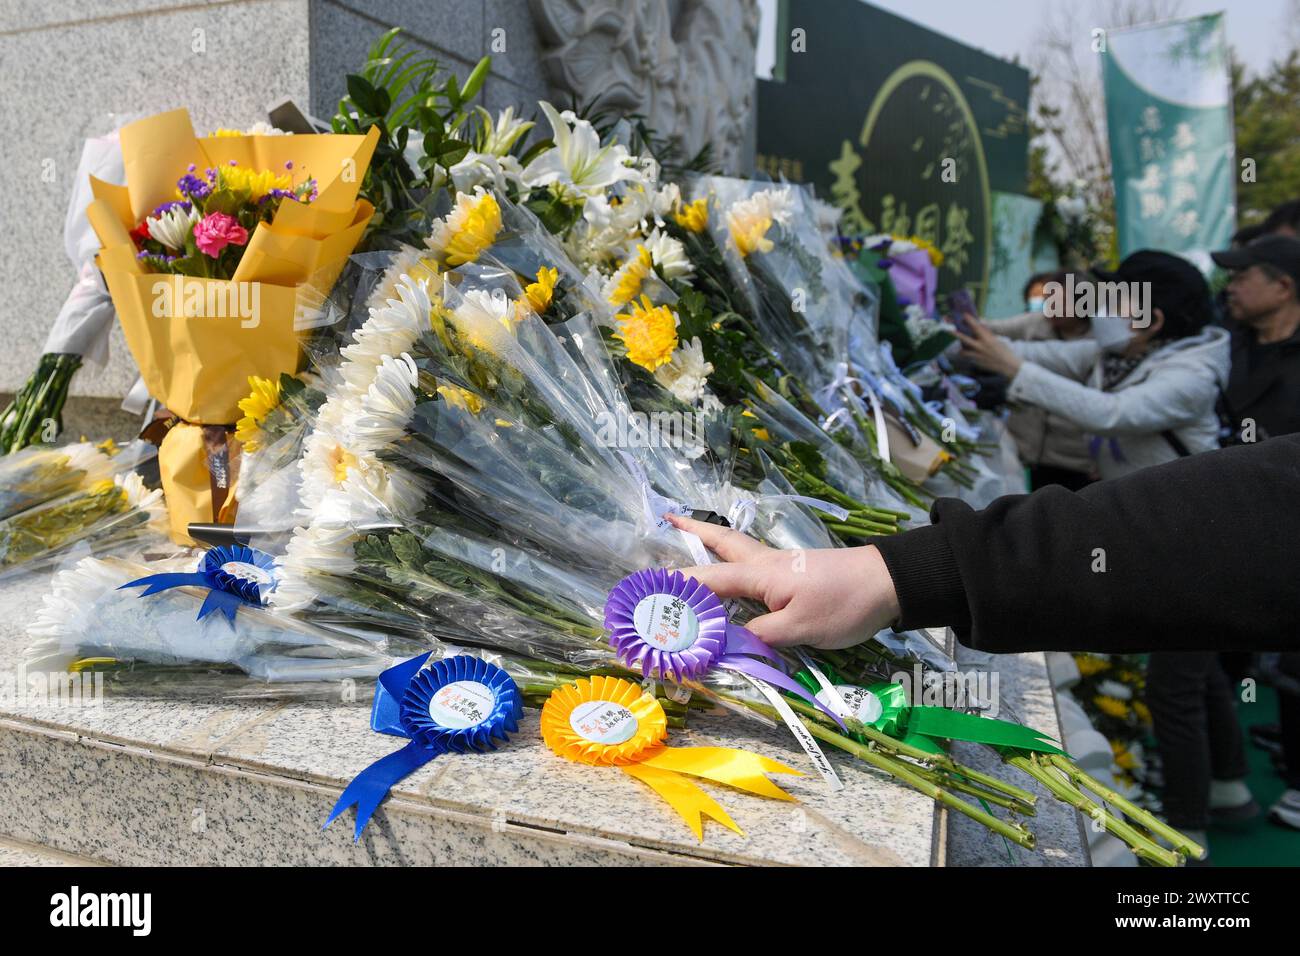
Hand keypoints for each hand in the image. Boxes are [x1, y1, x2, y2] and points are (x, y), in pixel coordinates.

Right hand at [665, 513, 900, 649]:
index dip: (677, 588)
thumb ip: (760, 635)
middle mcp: (765, 563)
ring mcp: (782, 564)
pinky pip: (754, 562)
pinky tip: (736, 571)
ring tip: (690, 538)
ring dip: (712, 541)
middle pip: (721, 542)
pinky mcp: (797, 572)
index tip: (648, 595)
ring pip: (738, 548)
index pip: (707, 579)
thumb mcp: (800, 629)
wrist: (890, 583)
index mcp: (760, 574)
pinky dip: (735, 559)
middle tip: (667, 517)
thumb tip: (727, 641)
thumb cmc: (844, 604)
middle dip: (693, 531)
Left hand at [953, 314, 1022, 378]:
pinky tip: (970, 356)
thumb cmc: (1004, 351)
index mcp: (987, 338)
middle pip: (964, 338)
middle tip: (949, 329)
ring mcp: (977, 354)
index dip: (969, 320)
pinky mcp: (977, 362)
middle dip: (955, 333)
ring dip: (962, 349)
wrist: (1008, 365)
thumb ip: (986, 336)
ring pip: (963, 350)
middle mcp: (981, 346)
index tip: (964, 315)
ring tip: (961, 349)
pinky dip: (968, 356)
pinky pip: (968, 357)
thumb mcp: (996, 341)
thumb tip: (979, 329)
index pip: (976, 327)